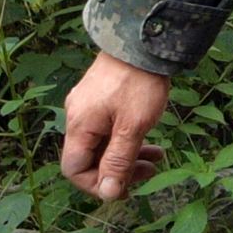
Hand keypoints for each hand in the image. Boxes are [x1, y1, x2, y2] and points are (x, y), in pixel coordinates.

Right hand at [58, 51, 173, 197]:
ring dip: (127, 155)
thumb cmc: (139, 82)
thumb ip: (119, 161)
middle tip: (149, 172)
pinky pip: (108, 128)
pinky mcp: (100, 97)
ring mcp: (88, 106)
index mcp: (80, 126)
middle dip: (118, 171)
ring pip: (102, 143)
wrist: (143, 40)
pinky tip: (149, 139)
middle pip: (89, 158)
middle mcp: (78, 117)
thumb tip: (108, 193)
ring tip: (157, 157)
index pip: (74, 169)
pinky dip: (126, 138)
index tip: (125, 188)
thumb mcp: (133, 127)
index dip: (97, 184)